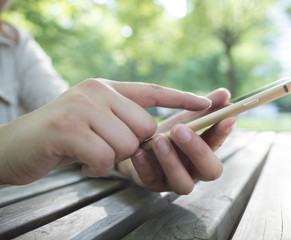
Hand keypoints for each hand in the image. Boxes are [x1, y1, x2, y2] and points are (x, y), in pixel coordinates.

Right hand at [0, 79, 211, 184]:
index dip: (182, 98)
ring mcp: (81, 106)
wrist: (15, 146)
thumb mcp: (94, 120)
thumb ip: (121, 118)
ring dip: (111, 157)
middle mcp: (96, 91)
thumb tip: (154, 131)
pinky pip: (104, 156)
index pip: (153, 90)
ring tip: (90, 154)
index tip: (208, 103)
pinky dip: (96, 166)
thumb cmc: (62, 137)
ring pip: (126, 143)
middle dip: (133, 146)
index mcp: (106, 88)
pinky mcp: (67, 128)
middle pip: (144, 126)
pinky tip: (81, 162)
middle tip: (107, 148)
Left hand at [116, 88, 236, 193]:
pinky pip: (151, 180)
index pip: (218, 145)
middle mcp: (193, 169)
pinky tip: (138, 150)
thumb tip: (225, 93)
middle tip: (180, 129)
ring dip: (172, 161)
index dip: (222, 132)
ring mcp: (173, 180)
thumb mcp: (182, 119)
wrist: (133, 144)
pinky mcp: (151, 184)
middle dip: (198, 150)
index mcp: (203, 151)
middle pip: (210, 171)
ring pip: (183, 184)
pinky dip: (145, 165)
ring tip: (158, 139)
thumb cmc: (164, 132)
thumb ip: (202, 108)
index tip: (226, 118)